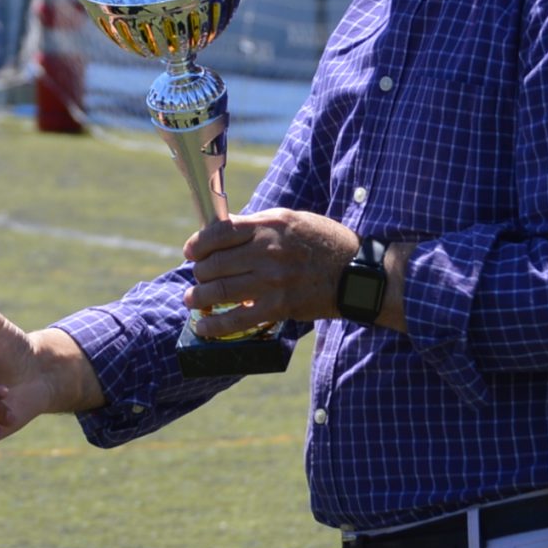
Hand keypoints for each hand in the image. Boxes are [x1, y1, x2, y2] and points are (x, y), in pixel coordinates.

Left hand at [181, 209, 355, 334]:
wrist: (356, 274)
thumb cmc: (323, 243)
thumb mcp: (291, 220)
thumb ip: (256, 225)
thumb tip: (221, 231)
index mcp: (270, 226)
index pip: (219, 233)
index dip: (198, 244)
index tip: (191, 252)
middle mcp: (268, 251)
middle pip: (215, 263)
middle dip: (199, 272)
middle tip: (197, 278)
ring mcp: (272, 280)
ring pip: (219, 290)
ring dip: (199, 298)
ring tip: (193, 300)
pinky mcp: (279, 307)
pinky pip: (237, 319)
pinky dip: (214, 326)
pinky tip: (203, 327)